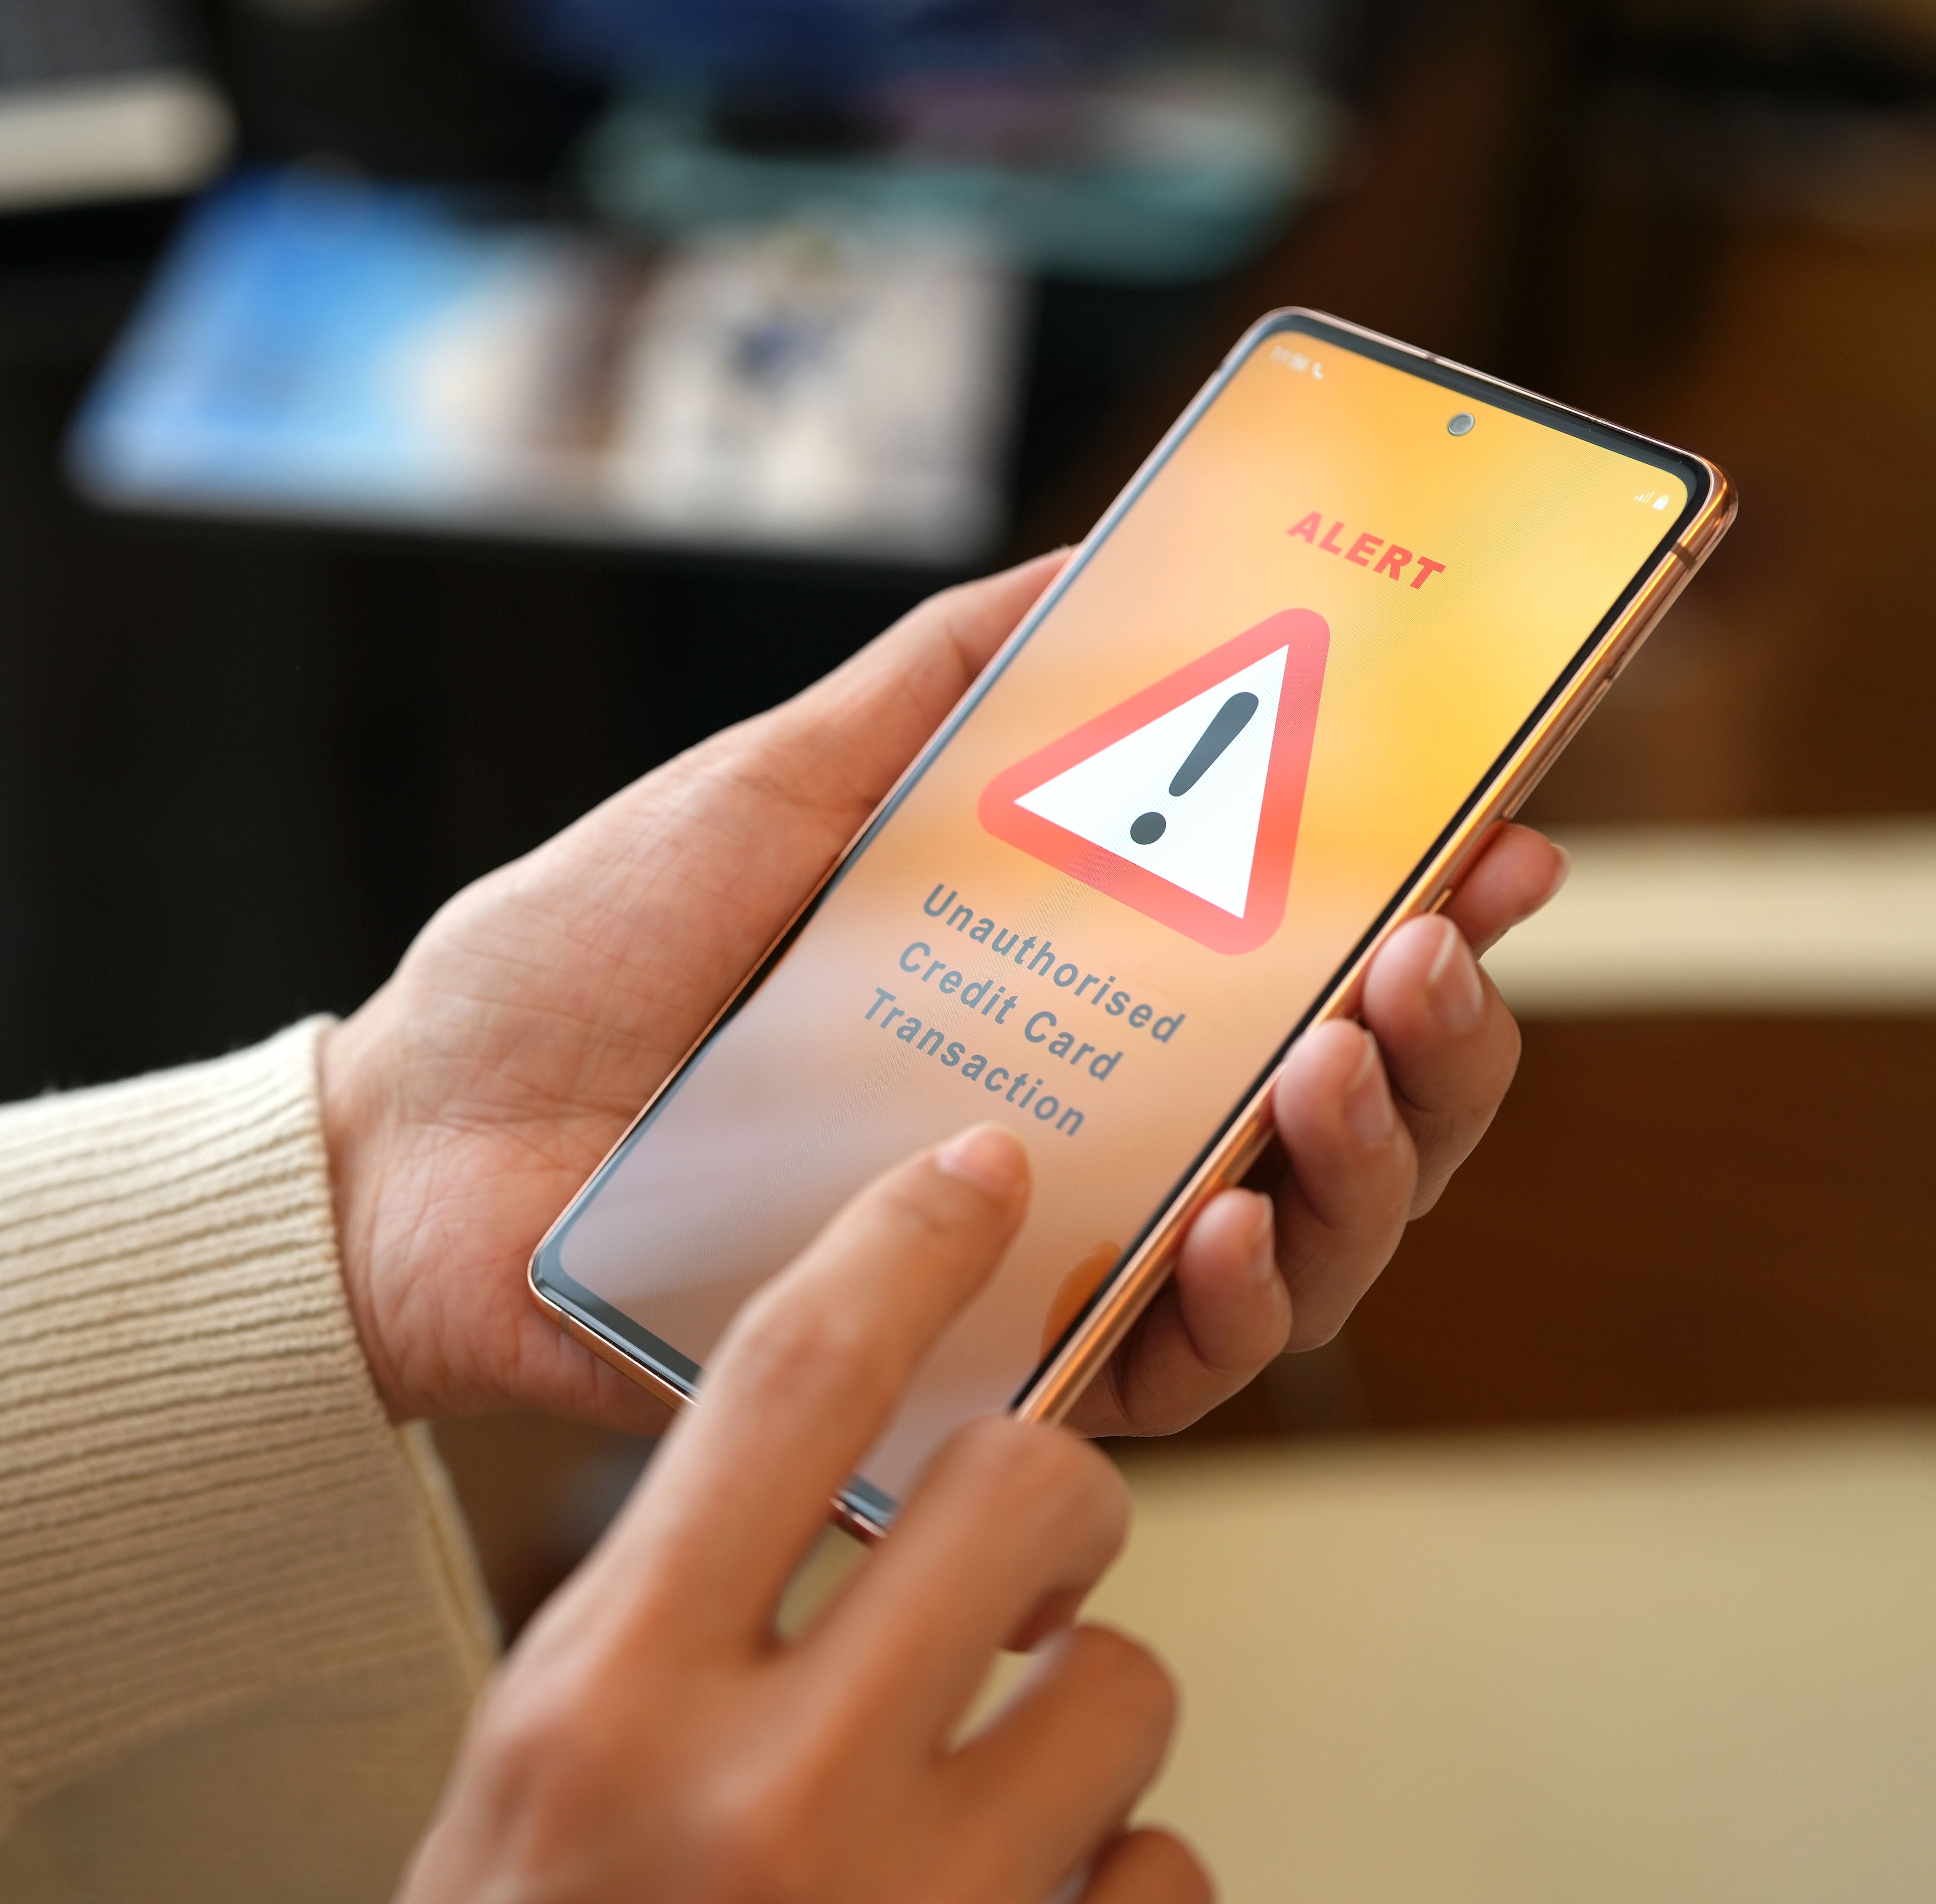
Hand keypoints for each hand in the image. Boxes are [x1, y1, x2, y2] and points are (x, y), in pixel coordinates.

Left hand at [323, 552, 1566, 1431]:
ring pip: (1296, 1250)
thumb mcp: (774, 785)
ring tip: (1335, 1067)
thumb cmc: (586, 955)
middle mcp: (1079, 1123)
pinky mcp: (969, 1375)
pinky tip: (1227, 1229)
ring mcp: (1035, 1256)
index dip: (1430, 900)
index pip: (1298, 957)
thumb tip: (1107, 558)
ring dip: (1364, 1166)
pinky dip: (1226, 1309)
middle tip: (1433, 950)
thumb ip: (941, 686)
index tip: (1511, 825)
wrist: (424, 1138)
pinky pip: (1160, 1377)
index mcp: (1058, 986)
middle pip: (1342, 1113)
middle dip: (1434, 1039)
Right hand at [398, 1127, 1207, 1903]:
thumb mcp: (539, 1775)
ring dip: (1089, 1712)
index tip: (977, 1171)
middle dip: (1058, 1502)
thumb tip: (842, 1481)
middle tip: (1030, 1547)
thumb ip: (663, 1631)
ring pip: (1125, 1695)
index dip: (899, 1248)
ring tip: (1008, 1777)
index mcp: (605, 1705)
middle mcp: (763, 1801)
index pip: (781, 1387)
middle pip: (1016, 1501)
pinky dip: (1124, 1882)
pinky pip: (1170, 1880)